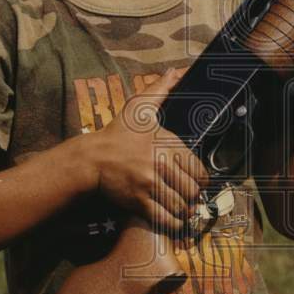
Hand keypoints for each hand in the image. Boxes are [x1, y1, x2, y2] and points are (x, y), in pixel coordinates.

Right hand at [86, 67, 209, 234]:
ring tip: (180, 208)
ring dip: (183, 211)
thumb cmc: (118, 133)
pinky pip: (165, 219)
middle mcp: (161, 165)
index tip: (196, 182)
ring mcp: (149, 185)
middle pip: (192, 191)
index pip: (200, 171)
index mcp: (167, 144)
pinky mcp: (138, 202)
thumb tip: (177, 71)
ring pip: (181, 206)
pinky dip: (173, 223)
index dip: (201, 179)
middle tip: (188, 197)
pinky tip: (171, 219)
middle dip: (192, 197)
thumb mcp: (139, 106)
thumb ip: (161, 89)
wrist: (91, 158)